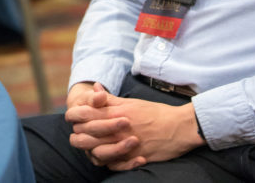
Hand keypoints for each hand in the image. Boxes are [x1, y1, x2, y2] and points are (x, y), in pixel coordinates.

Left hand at [66, 86, 204, 170]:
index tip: (75, 119)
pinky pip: (112, 165)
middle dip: (79, 135)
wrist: (179, 126)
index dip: (74, 116)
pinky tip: (108, 158)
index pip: (83, 114)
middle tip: (81, 135)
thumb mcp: (131, 102)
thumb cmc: (156, 112)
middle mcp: (116, 128)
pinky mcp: (133, 158)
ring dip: (91, 151)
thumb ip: (110, 98)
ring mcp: (124, 145)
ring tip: (93, 148)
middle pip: (84, 135)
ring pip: (95, 152)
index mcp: (115, 112)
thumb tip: (96, 89)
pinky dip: (108, 162)